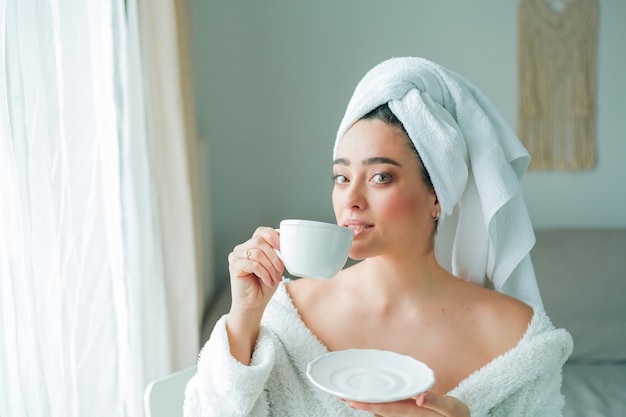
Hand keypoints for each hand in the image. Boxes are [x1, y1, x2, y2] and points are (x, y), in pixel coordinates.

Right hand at [228, 226, 283, 314]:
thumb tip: (283, 245)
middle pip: (259, 242)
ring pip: (257, 253)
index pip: (261, 231)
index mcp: (252, 245)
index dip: (272, 236)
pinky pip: (253, 264)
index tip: (282, 247)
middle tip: (280, 270)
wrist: (255, 303)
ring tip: (275, 279)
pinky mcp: (234, 266)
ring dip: (270, 267)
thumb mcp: (275, 266)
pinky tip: (268, 281)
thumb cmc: (264, 285)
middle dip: (273, 257)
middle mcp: (242, 248)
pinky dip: (264, 273)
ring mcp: (236, 256)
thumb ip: (277, 254)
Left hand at [343, 391, 469, 416]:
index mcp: (414, 412)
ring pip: (381, 409)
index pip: (387, 408)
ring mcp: (406, 415)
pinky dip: (376, 402)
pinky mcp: (408, 412)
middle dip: (360, 402)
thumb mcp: (452, 409)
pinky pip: (388, 407)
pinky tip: (367, 397)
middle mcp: (406, 415)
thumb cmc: (457, 416)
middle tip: (339, 394)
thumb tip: (420, 398)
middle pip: (379, 409)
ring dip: (364, 403)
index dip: (368, 404)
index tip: (351, 400)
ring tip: (346, 396)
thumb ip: (437, 402)